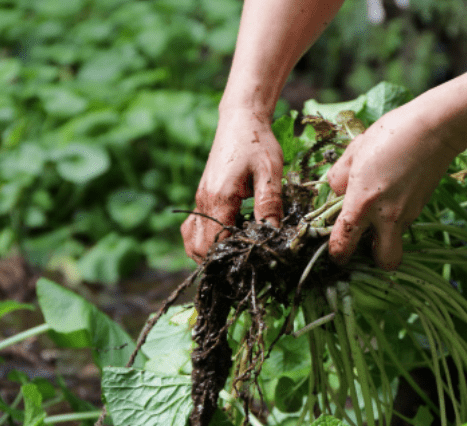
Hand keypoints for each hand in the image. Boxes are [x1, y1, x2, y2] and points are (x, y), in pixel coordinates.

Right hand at [181, 109, 282, 261]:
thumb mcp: (270, 173)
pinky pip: (195, 228)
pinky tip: (228, 237)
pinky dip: (205, 240)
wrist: (241, 119)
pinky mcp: (203, 197)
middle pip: (197, 248)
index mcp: (219, 198)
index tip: (250, 264)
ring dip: (208, 253)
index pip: (214, 244)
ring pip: (192, 240)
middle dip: (217, 262)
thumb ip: (270, 204)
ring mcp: (200, 200)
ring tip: (235, 254)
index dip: (229, 259)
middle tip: (244, 263)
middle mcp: (203, 202)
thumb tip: (274, 235)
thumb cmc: (257, 143)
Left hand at [327, 99, 458, 269]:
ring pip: (396, 239)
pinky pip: (405, 222)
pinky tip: (394, 192)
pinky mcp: (421, 206)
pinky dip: (397, 216)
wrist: (435, 128)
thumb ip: (339, 176)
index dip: (337, 254)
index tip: (336, 253)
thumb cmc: (391, 135)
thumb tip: (336, 191)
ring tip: (378, 207)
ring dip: (385, 234)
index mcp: (362, 202)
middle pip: (385, 261)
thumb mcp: (354, 151)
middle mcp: (387, 215)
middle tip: (365, 242)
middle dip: (374, 260)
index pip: (344, 243)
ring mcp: (408, 213)